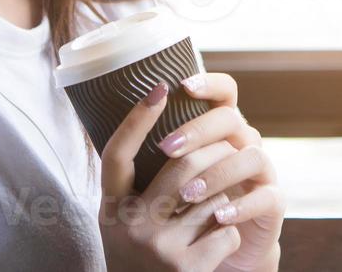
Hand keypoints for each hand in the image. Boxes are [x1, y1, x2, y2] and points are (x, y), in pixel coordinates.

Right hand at [98, 80, 243, 270]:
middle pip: (181, 166)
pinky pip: (227, 228)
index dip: (136, 119)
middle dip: (213, 151)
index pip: (116, 154)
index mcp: (110, 209)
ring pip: (212, 197)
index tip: (159, 88)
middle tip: (228, 142)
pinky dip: (230, 230)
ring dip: (223, 197)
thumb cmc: (141, 257)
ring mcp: (158, 248)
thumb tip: (168, 130)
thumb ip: (137, 188)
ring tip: (214, 208)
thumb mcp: (124, 223)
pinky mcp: (187, 268)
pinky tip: (218, 242)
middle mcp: (129, 226)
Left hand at [167, 72, 283, 271]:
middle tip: (166, 148)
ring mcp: (261, 171)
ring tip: (188, 194)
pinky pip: (265, 196)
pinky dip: (242, 206)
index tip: (180, 85)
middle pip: (229, 119)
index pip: (225, 91)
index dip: (209, 82)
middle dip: (196, 131)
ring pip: (249, 155)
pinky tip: (220, 217)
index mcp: (219, 129)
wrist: (213, 256)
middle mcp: (242, 142)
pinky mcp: (273, 202)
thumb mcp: (162, 180)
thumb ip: (149, 152)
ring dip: (217, 173)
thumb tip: (106, 123)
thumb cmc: (182, 213)